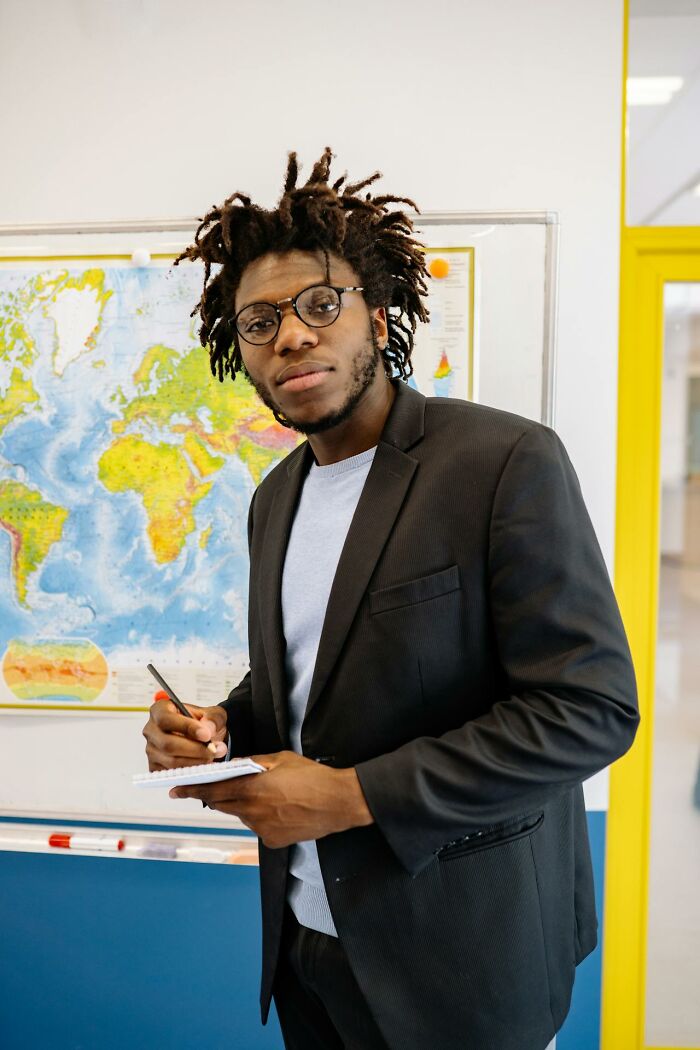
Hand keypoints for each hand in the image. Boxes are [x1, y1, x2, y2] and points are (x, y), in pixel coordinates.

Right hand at [142, 696, 227, 769]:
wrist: (204, 738)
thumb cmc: (204, 723)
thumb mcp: (214, 714)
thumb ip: (213, 719)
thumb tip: (208, 730)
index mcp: (160, 710)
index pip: (166, 719)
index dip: (186, 727)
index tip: (206, 735)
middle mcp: (151, 730)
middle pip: (167, 744)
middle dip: (194, 749)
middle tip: (213, 750)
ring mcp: (151, 750)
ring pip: (171, 761)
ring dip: (195, 762)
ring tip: (213, 756)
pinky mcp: (155, 767)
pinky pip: (172, 774)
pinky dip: (190, 772)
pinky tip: (204, 765)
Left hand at [169, 750, 373, 847]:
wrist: (338, 802)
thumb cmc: (312, 777)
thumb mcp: (281, 759)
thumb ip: (254, 763)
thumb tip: (235, 766)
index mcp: (252, 789)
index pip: (212, 791)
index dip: (191, 790)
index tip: (175, 790)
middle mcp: (253, 812)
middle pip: (222, 804)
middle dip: (216, 795)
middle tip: (212, 787)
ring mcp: (262, 829)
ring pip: (242, 815)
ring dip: (244, 805)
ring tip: (267, 794)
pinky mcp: (272, 840)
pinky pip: (258, 826)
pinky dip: (261, 817)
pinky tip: (280, 808)